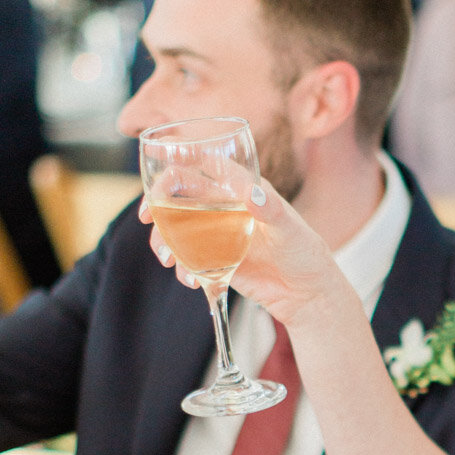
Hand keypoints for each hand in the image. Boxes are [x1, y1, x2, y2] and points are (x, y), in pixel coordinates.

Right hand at [139, 176, 344, 329]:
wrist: (305, 293)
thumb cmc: (304, 252)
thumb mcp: (290, 228)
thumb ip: (269, 209)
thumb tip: (249, 193)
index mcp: (241, 188)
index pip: (204, 164)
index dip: (179, 161)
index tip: (159, 165)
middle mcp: (224, 206)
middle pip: (179, 194)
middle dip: (157, 202)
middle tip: (149, 218)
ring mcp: (216, 233)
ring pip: (176, 227)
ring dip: (164, 240)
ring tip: (168, 260)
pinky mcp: (213, 260)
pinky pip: (187, 259)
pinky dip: (182, 268)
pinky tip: (191, 280)